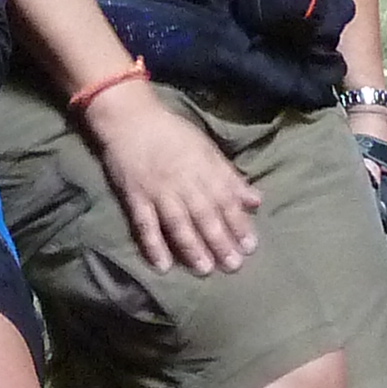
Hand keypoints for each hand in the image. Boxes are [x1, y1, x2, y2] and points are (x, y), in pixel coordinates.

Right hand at [88, 82, 261, 275]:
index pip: (225, 200)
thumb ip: (230, 177)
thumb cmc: (172, 133)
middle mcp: (183, 182)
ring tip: (204, 269)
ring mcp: (158, 191)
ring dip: (192, 247)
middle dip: (220, 240)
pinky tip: (162, 265)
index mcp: (203, 169)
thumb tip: (256, 201)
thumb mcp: (207, 149)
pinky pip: (145, 224)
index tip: (250, 246)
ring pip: (178, 223)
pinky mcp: (135, 197)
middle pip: (204, 215)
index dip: (238, 223)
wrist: (130, 119)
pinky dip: (153, 244)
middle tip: (233, 265)